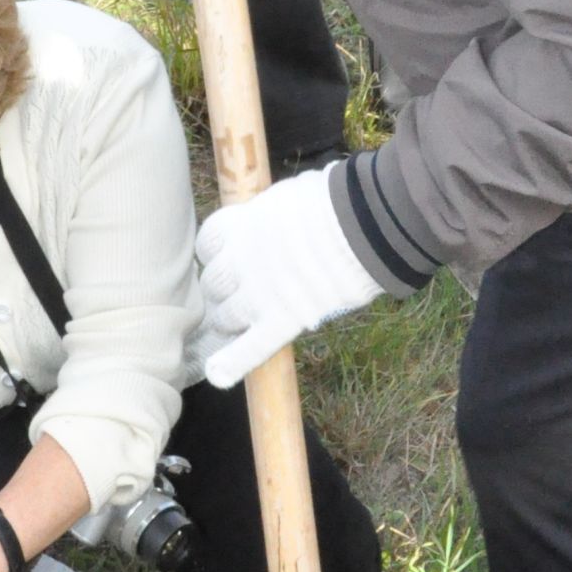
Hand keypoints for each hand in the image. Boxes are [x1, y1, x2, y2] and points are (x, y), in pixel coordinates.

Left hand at [195, 167, 382, 387]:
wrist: (363, 224)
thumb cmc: (335, 201)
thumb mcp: (290, 197)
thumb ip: (272, 217)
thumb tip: (277, 220)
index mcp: (242, 224)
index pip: (208, 244)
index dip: (217, 254)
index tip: (229, 256)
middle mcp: (241, 260)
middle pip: (214, 284)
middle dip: (225, 288)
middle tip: (245, 289)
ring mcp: (259, 294)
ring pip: (226, 317)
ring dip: (232, 319)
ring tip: (249, 318)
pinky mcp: (282, 321)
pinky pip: (250, 348)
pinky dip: (233, 363)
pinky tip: (218, 374)